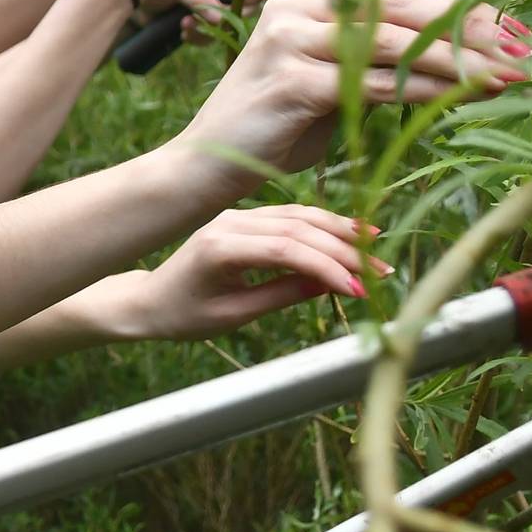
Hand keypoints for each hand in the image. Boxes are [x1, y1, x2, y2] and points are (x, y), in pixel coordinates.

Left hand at [86, 206, 388, 341]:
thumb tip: (330, 286)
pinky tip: (350, 232)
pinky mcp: (244, 216)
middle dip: (343, 250)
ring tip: (376, 248)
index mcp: (220, 248)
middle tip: (382, 271)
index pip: (285, 250)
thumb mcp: (234, 315)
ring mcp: (237, 215)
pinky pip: (290, 216)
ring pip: (298, 216)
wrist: (149, 299)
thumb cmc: (185, 316)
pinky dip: (322, 224)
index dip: (326, 267)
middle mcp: (230, 223)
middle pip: (297, 228)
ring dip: (339, 231)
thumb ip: (281, 295)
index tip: (359, 288)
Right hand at [176, 0, 530, 175]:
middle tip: (524, 50)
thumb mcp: (333, 88)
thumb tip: (453, 59)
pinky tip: (462, 99)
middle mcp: (298, 9)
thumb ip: (377, 65)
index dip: (460, 12)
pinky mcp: (293, 80)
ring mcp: (291, 40)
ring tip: (506, 77)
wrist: (207, 166)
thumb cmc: (274, 131)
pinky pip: (376, 84)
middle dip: (472, 32)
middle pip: (404, 13)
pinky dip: (425, 92)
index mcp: (308, 1)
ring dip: (459, 64)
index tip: (512, 30)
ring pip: (396, 47)